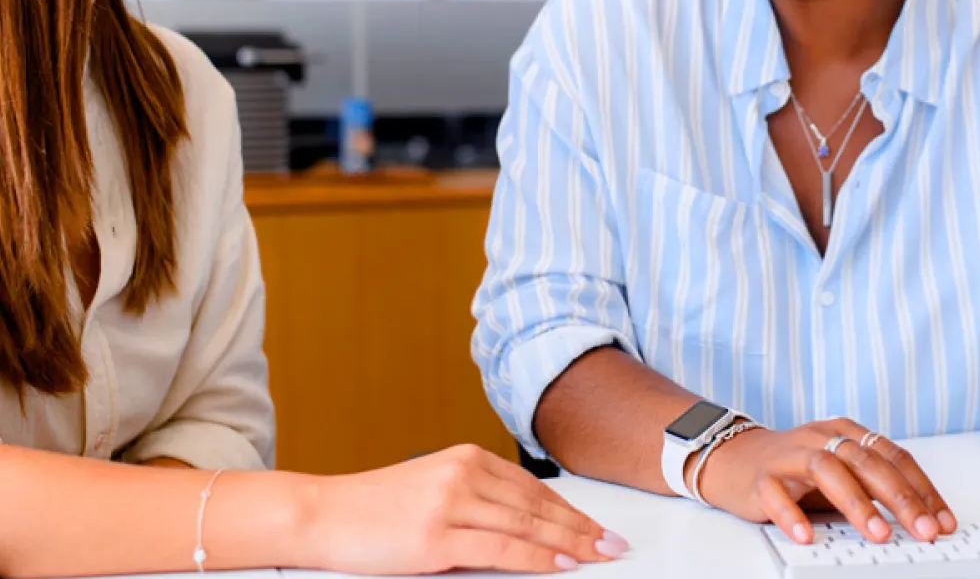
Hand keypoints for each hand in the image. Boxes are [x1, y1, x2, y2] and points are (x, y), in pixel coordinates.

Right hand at [295, 443, 628, 574]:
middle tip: (612, 544)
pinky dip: (535, 559)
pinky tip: (558, 565)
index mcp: (466, 458)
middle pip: (537, 506)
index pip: (533, 488)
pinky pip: (500, 550)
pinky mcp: (436, 536)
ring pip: (526, 526)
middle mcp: (463, 472)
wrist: (323, 513)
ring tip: (598, 555)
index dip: (570, 510)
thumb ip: (476, 501)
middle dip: (580, 528)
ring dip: (568, 543)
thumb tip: (524, 528)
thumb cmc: (374, 508)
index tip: (596, 526)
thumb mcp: (432, 491)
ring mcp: (451, 502)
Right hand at [696, 419, 956, 545]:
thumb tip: (920, 523)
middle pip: (865, 461)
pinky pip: (776, 493)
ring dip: (856, 502)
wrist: (733, 459)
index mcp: (845, 432)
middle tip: (924, 531)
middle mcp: (820, 436)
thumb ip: (871, 488)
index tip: (943, 522)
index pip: (892, 456)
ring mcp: (789, 454)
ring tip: (878, 534)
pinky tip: (806, 536)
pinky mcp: (761, 476)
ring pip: (826, 468)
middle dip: (900, 498)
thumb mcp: (839, 472)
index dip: (921, 489)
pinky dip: (792, 514)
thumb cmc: (796, 471)